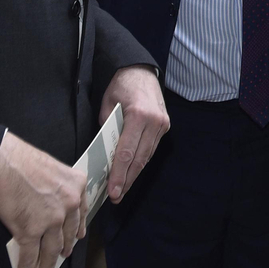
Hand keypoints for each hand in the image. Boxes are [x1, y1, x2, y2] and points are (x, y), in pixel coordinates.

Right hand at [0, 131, 87, 267]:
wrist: (3, 163)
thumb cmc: (23, 160)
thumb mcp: (55, 169)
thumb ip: (61, 187)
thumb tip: (54, 203)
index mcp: (77, 186)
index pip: (80, 213)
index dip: (77, 228)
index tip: (76, 237)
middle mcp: (69, 204)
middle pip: (67, 234)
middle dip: (64, 248)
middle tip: (62, 256)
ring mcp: (51, 220)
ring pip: (51, 249)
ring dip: (47, 264)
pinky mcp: (30, 231)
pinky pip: (30, 256)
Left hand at [99, 66, 169, 203]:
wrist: (141, 70)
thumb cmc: (120, 86)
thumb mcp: (106, 104)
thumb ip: (107, 129)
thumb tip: (104, 153)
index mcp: (139, 115)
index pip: (127, 152)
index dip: (119, 175)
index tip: (112, 191)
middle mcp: (154, 121)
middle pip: (139, 159)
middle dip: (126, 180)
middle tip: (115, 197)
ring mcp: (162, 124)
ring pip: (147, 156)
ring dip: (134, 174)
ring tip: (121, 189)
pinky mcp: (164, 125)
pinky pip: (150, 148)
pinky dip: (140, 161)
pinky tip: (131, 172)